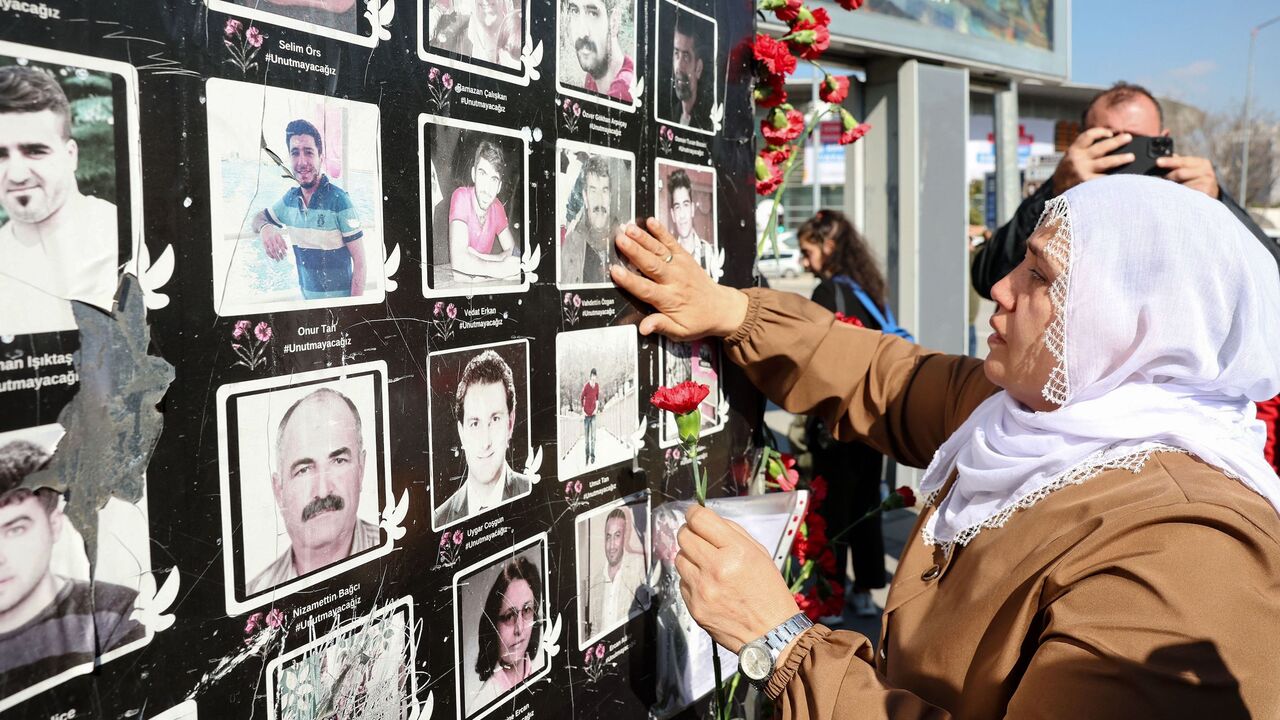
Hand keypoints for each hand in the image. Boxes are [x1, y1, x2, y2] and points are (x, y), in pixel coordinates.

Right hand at [260, 225, 287, 260]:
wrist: (265, 228)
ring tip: (278, 260)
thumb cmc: (274, 233)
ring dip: (275, 256)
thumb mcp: (279, 235)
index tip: (285, 255)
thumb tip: (286, 249)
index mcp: (277, 237)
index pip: (281, 245)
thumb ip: (283, 241)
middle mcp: (272, 239)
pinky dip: (270, 255)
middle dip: (279, 255)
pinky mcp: (264, 243)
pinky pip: (267, 250)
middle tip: (282, 259)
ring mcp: (268, 241)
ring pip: (271, 250)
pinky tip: (272, 257)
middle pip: (276, 249)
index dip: (283, 251)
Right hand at [610, 218, 748, 339]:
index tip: (615, 271)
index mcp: (670, 300)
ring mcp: (680, 266)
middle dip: (634, 251)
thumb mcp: (680, 332)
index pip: (646, 289)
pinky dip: (661, 231)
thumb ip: (661, 326)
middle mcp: (674, 280)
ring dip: (643, 238)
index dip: (629, 280)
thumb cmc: (698, 321)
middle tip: (619, 240)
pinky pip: (671, 242)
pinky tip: (650, 221)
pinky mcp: (685, 257)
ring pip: (659, 250)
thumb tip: (644, 327)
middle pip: (651, 264)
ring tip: (628, 228)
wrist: (722, 308)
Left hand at [676, 504, 800, 651]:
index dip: (694, 513)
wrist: (770, 633)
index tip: (694, 514)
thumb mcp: (759, 553)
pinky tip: (708, 585)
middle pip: (683, 536)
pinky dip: (691, 579)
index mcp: (736, 552)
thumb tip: (705, 518)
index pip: (699, 519)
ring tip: (707, 565)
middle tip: (699, 538)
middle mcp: (716, 568)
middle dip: (689, 532)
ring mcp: (701, 589)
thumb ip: (732, 532)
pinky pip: (682, 581)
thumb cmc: (768, 592)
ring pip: (679, 558)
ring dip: (689, 557)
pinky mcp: (693, 606)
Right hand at [1051, 128, 1134, 194]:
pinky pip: (1106, 179)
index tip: (1110, 133)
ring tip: (1131, 157)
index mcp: (1073, 151)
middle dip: (1117, 141)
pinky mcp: (1088, 184)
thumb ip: (1081, 154)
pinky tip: (1124, 177)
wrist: (1055, 198)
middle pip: (1102, 147)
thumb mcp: (1067, 162)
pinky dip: (1116, 177)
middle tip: (1128, 138)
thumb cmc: (1064, 179)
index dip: (1100, 132)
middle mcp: (1078, 160)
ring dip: (1121, 158)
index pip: (1088, 136)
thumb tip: (1103, 147)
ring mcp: (1083, 172)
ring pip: (1107, 162)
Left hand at [1156, 154, 1220, 198]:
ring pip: (1183, 185)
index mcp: (1201, 163)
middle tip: (1163, 180)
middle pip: (1180, 173)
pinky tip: (1180, 196)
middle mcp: (1206, 171)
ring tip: (1173, 190)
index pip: (1182, 161)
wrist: (1210, 194)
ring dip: (1174, 188)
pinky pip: (1187, 194)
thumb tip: (1167, 157)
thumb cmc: (1196, 180)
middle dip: (1169, 177)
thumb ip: (1179, 164)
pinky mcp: (1206, 192)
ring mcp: (1208, 182)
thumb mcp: (1190, 170)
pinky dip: (1181, 195)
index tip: (1158, 162)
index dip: (1169, 161)